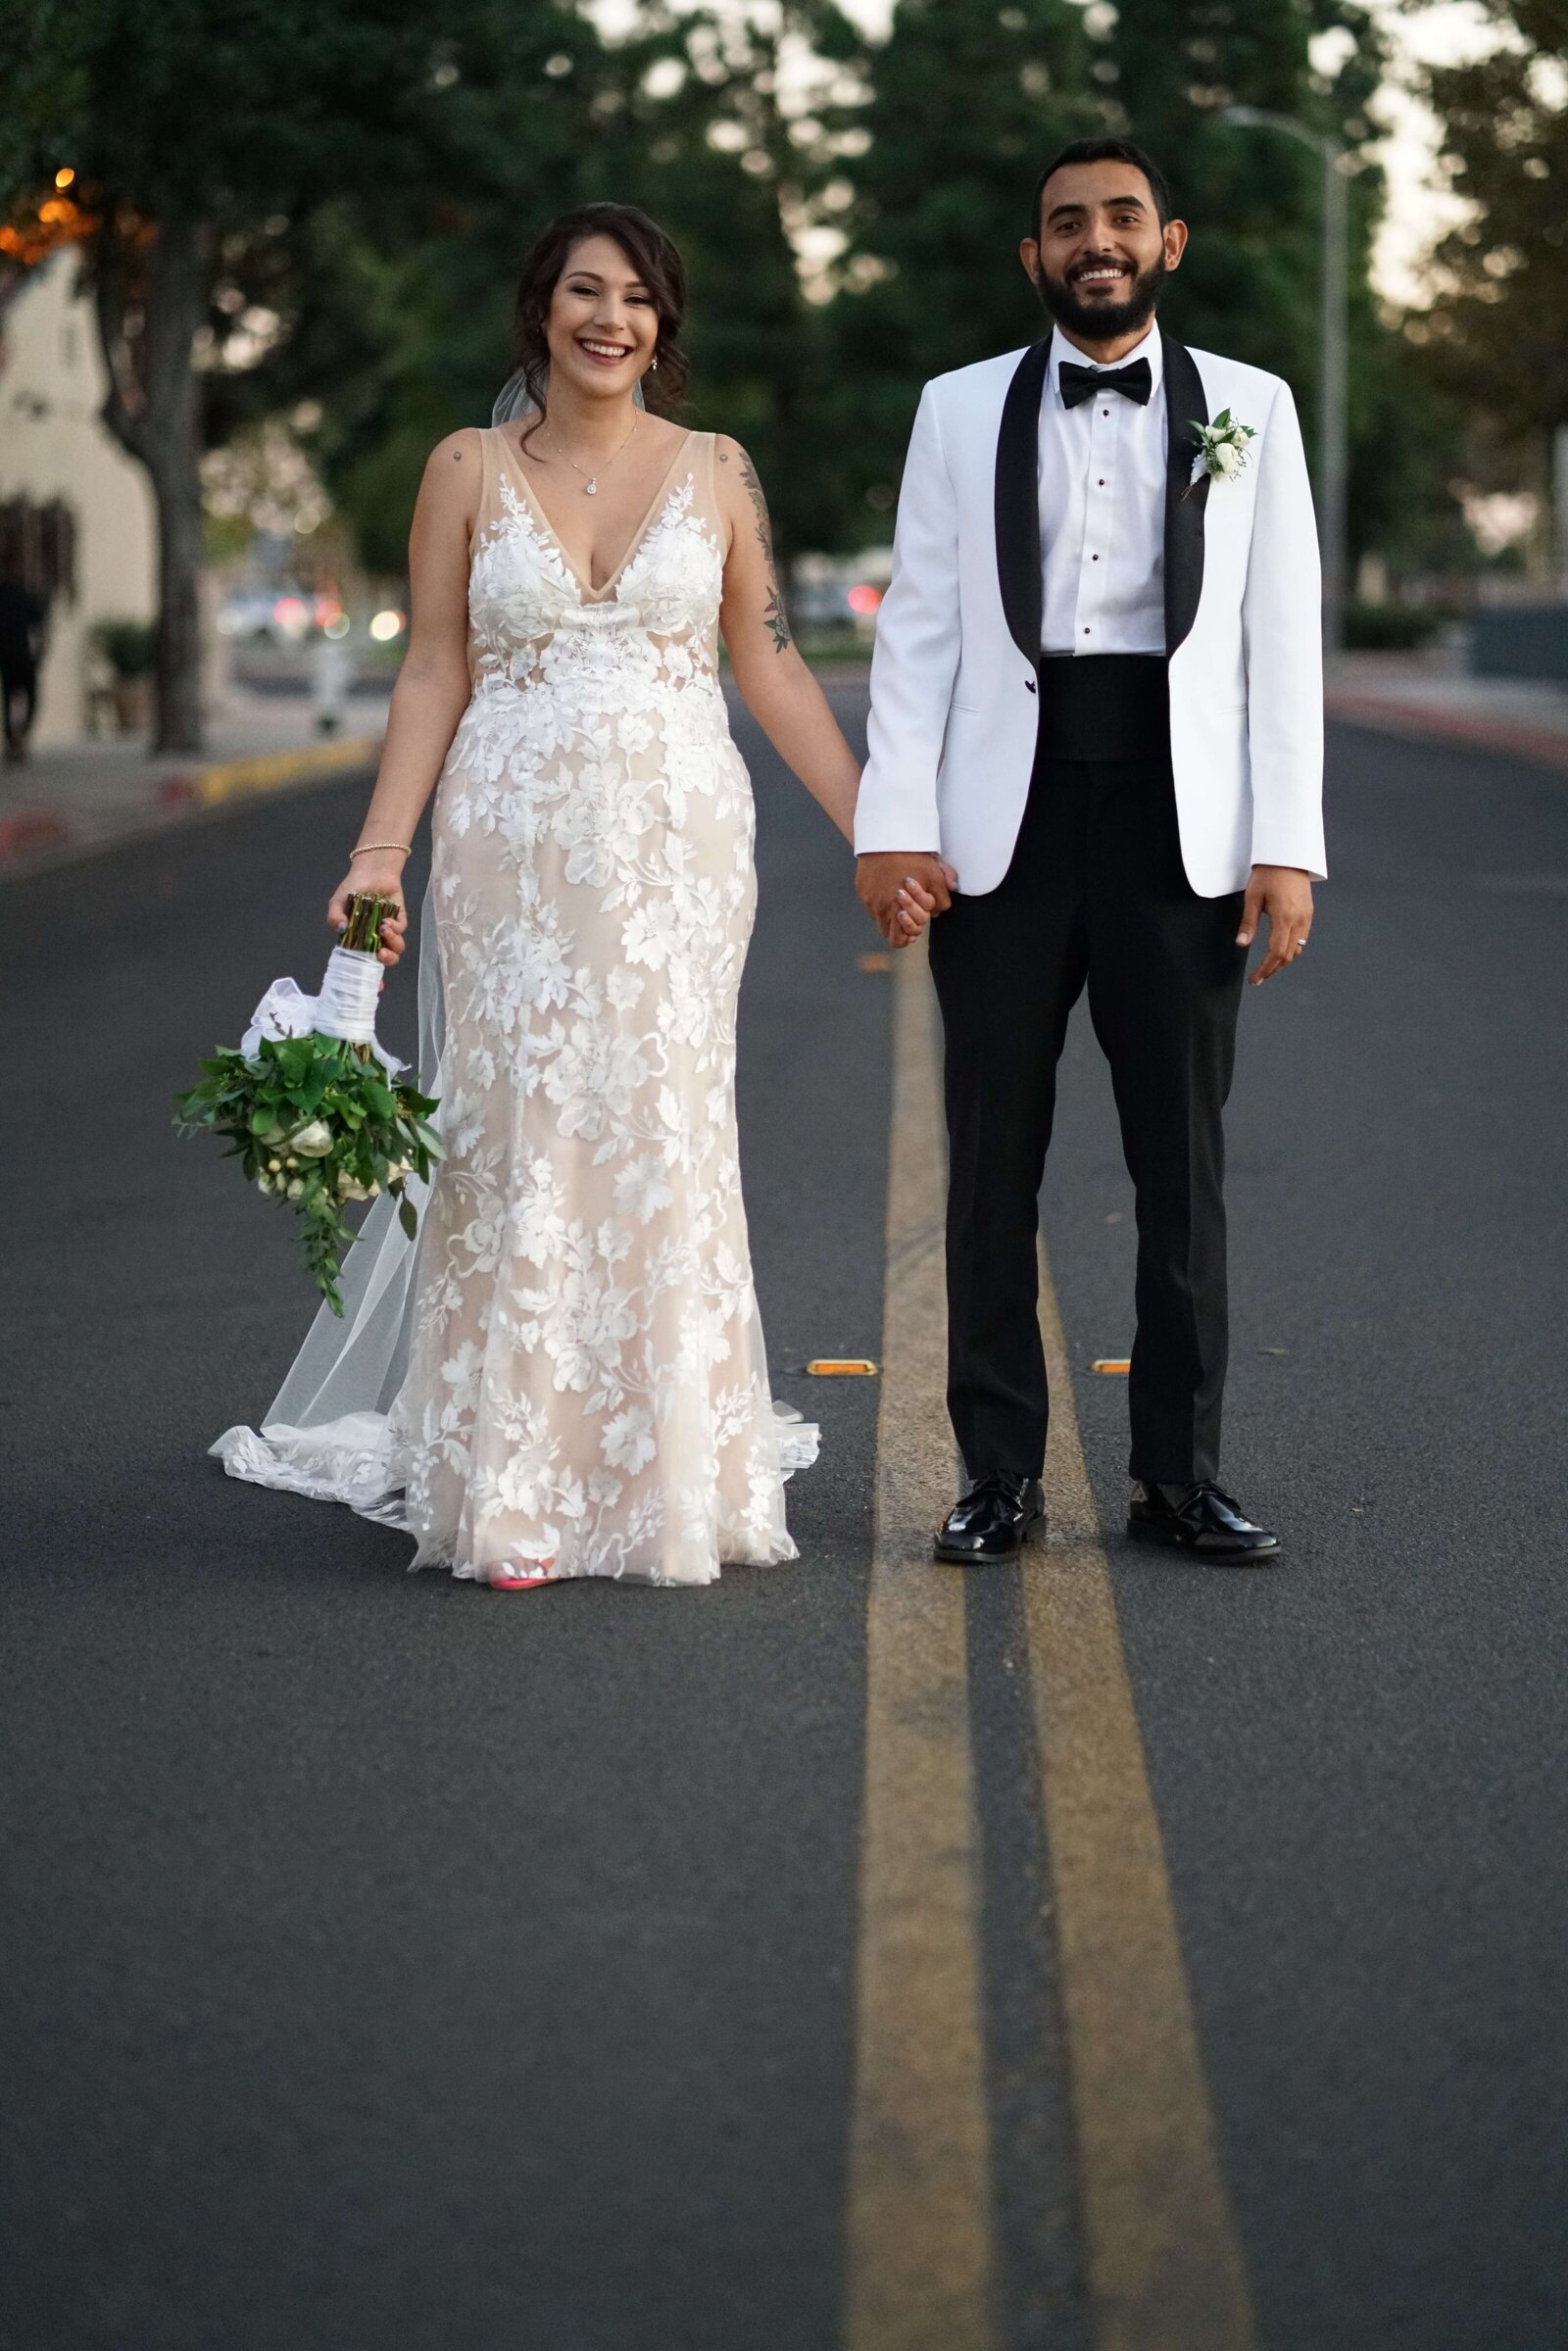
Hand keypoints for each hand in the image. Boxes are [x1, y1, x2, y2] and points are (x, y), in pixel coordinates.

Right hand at [327, 855, 408, 966]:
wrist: (371, 870)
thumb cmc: (353, 887)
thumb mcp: (337, 902)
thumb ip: (335, 917)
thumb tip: (341, 929)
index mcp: (358, 940)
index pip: (364, 963)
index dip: (370, 977)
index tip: (375, 988)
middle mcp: (375, 939)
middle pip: (384, 960)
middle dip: (385, 961)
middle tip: (380, 954)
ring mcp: (389, 931)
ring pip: (396, 948)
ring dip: (392, 943)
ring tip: (383, 930)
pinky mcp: (400, 920)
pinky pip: (401, 931)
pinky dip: (396, 928)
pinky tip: (388, 920)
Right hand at [856, 851, 957, 948]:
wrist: (889, 836)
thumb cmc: (914, 857)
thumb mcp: (935, 876)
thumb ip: (942, 898)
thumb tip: (938, 912)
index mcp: (898, 911)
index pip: (899, 941)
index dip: (911, 935)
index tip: (917, 926)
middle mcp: (880, 909)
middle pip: (888, 935)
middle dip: (901, 929)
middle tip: (910, 917)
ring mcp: (868, 900)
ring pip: (879, 919)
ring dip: (890, 915)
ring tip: (900, 902)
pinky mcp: (862, 890)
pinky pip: (870, 904)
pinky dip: (880, 901)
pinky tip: (889, 887)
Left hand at [1238, 864, 1312, 984]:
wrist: (1288, 855)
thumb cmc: (1268, 874)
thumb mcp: (1252, 898)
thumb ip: (1248, 923)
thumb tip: (1242, 944)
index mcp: (1285, 917)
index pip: (1276, 953)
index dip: (1265, 969)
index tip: (1255, 979)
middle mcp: (1300, 920)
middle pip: (1289, 955)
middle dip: (1273, 969)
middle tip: (1258, 978)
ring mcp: (1307, 917)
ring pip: (1297, 949)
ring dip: (1282, 961)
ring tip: (1267, 968)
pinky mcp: (1308, 913)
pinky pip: (1302, 939)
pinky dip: (1291, 950)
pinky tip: (1279, 951)